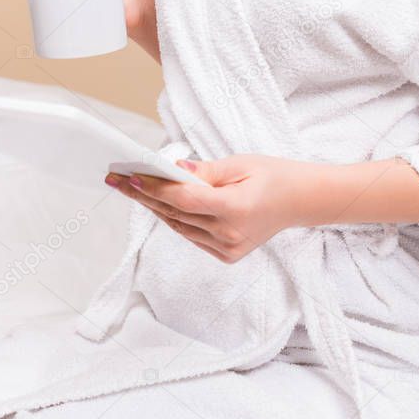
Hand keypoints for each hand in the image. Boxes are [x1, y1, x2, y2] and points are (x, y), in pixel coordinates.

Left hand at [105, 155, 313, 262]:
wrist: (299, 201)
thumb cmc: (273, 176)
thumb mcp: (240, 164)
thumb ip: (205, 172)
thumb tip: (174, 171)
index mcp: (235, 209)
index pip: (185, 200)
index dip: (156, 188)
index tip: (132, 176)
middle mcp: (229, 234)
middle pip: (176, 214)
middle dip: (145, 195)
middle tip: (118, 180)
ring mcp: (228, 248)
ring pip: (180, 227)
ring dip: (156, 208)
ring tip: (133, 189)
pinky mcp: (227, 255)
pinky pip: (192, 236)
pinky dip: (176, 220)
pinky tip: (160, 204)